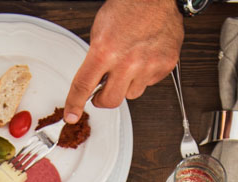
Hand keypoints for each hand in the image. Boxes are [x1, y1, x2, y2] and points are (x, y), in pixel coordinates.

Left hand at [63, 0, 182, 118]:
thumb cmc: (129, 7)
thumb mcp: (100, 30)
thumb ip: (96, 58)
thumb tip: (94, 78)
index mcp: (105, 51)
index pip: (83, 86)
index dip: (75, 104)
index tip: (72, 115)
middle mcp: (127, 61)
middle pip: (110, 100)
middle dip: (102, 100)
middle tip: (100, 94)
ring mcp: (148, 65)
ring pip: (132, 94)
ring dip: (126, 85)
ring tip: (129, 63)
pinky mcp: (165, 66)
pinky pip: (150, 83)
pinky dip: (145, 75)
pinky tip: (144, 58)